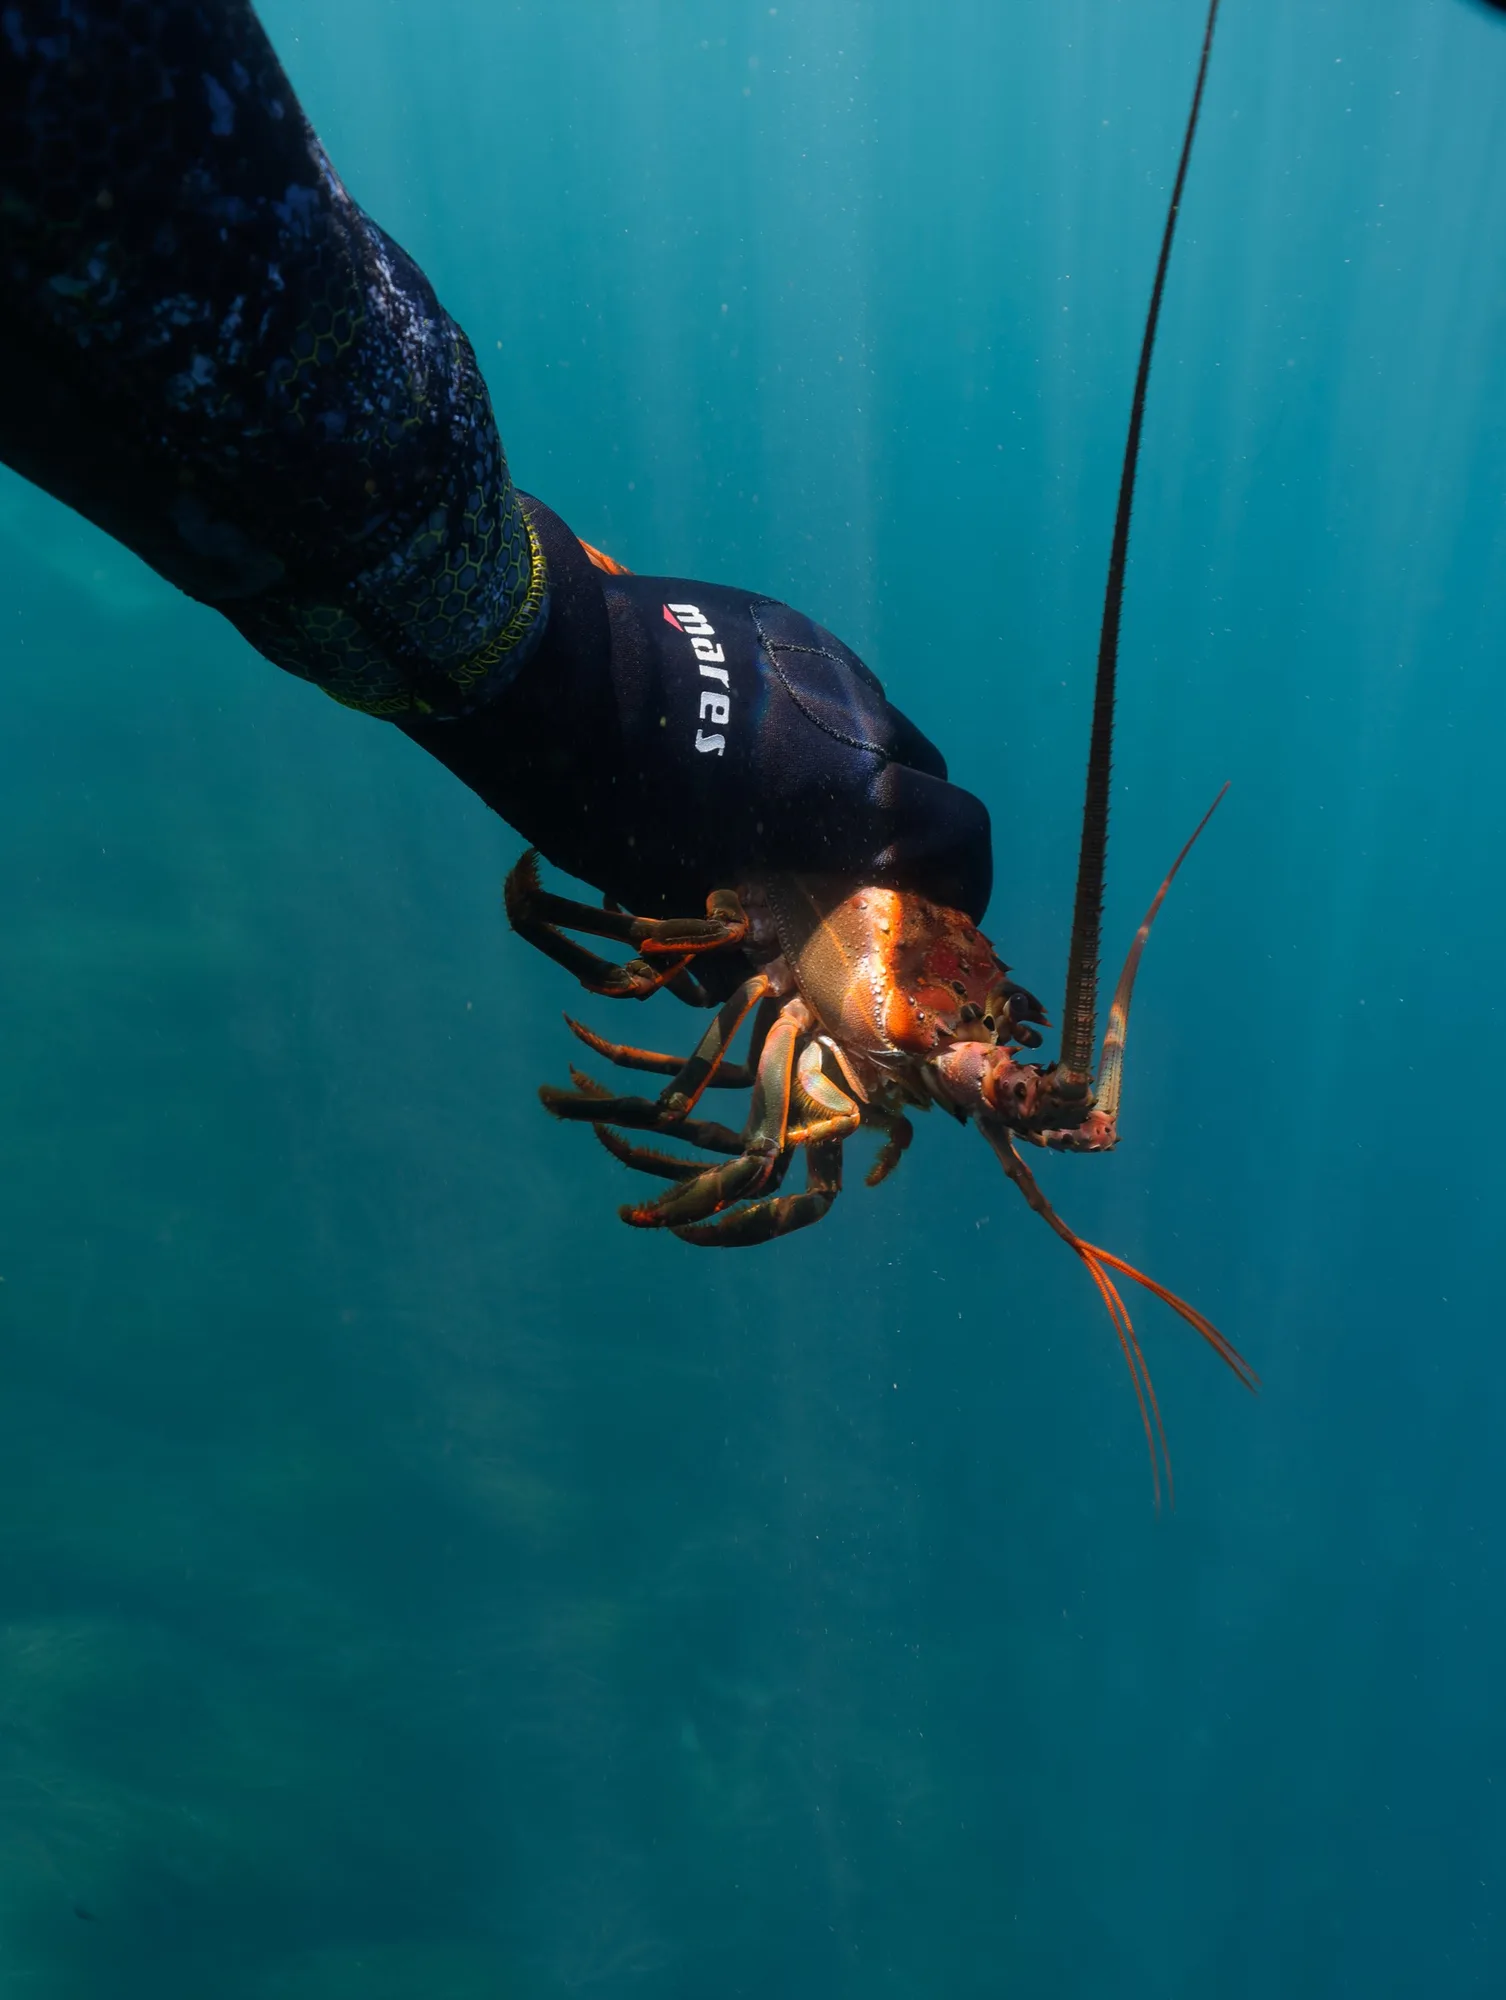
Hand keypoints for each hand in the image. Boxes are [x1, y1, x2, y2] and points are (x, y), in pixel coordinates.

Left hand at [403, 499, 992, 922]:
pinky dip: (807, 719)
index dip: (964, 879)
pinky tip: (741, 734)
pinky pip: (821, 679)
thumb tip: (734, 985)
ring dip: (851, 766)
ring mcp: (822, 657)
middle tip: (853, 859)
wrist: (549, 667)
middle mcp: (859, 716)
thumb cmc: (611, 796)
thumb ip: (721, 940)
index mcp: (854, 794)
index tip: (941, 910)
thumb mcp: (667, 887)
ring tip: (784, 793)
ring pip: (870, 722)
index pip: (962, 835)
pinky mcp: (777, 619)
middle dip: (903, 825)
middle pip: (921, 777)